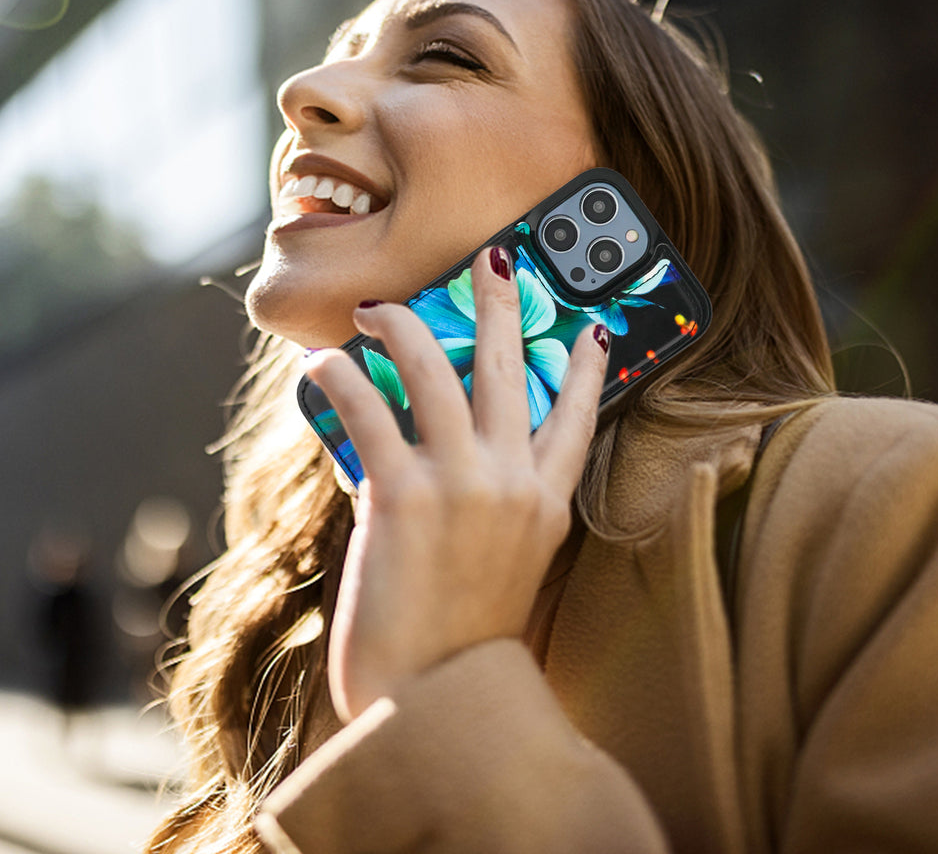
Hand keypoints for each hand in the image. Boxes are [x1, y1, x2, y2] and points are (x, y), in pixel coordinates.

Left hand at [304, 246, 609, 720]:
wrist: (435, 703)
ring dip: (404, 325)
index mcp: (546, 503)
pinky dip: (342, 379)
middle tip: (494, 256)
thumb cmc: (463, 638)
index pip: (579, 416)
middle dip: (502, 302)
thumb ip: (496, 504)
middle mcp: (514, 484)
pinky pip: (370, 409)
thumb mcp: (506, 564)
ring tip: (376, 308)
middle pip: (510, 368)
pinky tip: (323, 364)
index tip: (591, 327)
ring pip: (438, 370)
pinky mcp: (404, 495)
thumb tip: (444, 448)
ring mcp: (463, 485)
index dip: (586, 366)